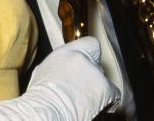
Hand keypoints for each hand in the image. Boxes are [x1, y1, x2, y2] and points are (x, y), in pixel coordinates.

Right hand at [0, 37, 119, 119]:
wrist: (44, 110)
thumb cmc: (39, 97)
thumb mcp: (43, 71)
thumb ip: (59, 65)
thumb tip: (62, 70)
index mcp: (67, 52)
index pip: (90, 43)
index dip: (91, 54)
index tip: (90, 61)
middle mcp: (83, 59)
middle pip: (96, 64)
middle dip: (91, 76)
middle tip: (83, 88)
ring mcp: (95, 73)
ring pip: (104, 79)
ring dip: (98, 89)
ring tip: (86, 101)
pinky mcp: (104, 89)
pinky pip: (114, 93)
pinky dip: (110, 101)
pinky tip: (101, 107)